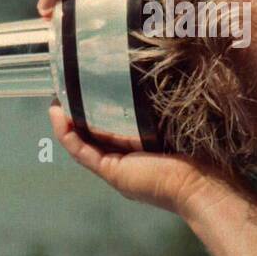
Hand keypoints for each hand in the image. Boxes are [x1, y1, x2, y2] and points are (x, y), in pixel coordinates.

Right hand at [48, 104, 250, 220]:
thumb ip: (162, 106)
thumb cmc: (197, 152)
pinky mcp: (112, 172)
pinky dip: (67, 135)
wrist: (201, 182)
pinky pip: (81, 152)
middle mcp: (123, 160)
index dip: (94, 109)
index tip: (85, 87)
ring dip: (65, 123)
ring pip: (81, 143)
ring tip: (55, 101)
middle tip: (64, 90)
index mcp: (138, 149)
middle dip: (75, 114)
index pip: (110, 127)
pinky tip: (59, 116)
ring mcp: (115, 168)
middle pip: (92, 135)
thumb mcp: (173, 124)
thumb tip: (163, 73)